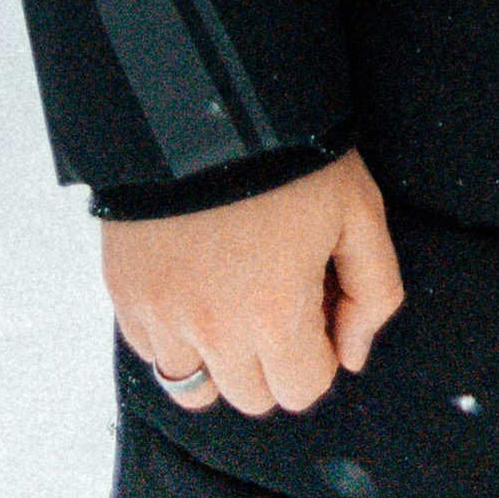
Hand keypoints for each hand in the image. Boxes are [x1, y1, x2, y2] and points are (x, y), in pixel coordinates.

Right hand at [104, 149, 402, 418]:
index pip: (301, 390)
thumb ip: (373, 292)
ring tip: (236, 296)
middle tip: (282, 295)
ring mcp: (161, 316)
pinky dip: (176, 336)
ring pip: (195, 387)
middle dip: (276, 360)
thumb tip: (350, 357)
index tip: (318, 305)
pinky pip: (153, 353)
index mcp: (274, 316)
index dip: (319, 352)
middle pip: (251, 396)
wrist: (210, 101)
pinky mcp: (125, 295)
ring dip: (222, 357)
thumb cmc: (296, 156)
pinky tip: (197, 284)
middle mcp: (213, 330)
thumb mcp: (361, 211)